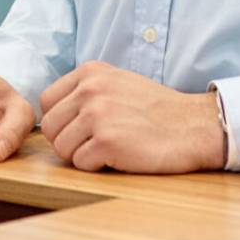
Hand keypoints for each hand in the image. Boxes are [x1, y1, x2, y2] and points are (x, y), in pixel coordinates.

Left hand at [38, 62, 225, 173]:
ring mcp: (97, 114)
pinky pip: (80, 163)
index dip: (60, 121)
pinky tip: (118, 157)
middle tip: (94, 145)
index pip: (47, 102)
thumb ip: (85, 90)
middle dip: (68, 141)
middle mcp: (90, 89)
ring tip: (108, 149)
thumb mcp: (118, 82)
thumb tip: (52, 112)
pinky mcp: (106, 141)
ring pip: (61, 148)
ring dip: (81, 155)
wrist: (192, 126)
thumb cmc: (156, 110)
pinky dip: (96, 166)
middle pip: (50, 127)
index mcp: (90, 72)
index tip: (80, 129)